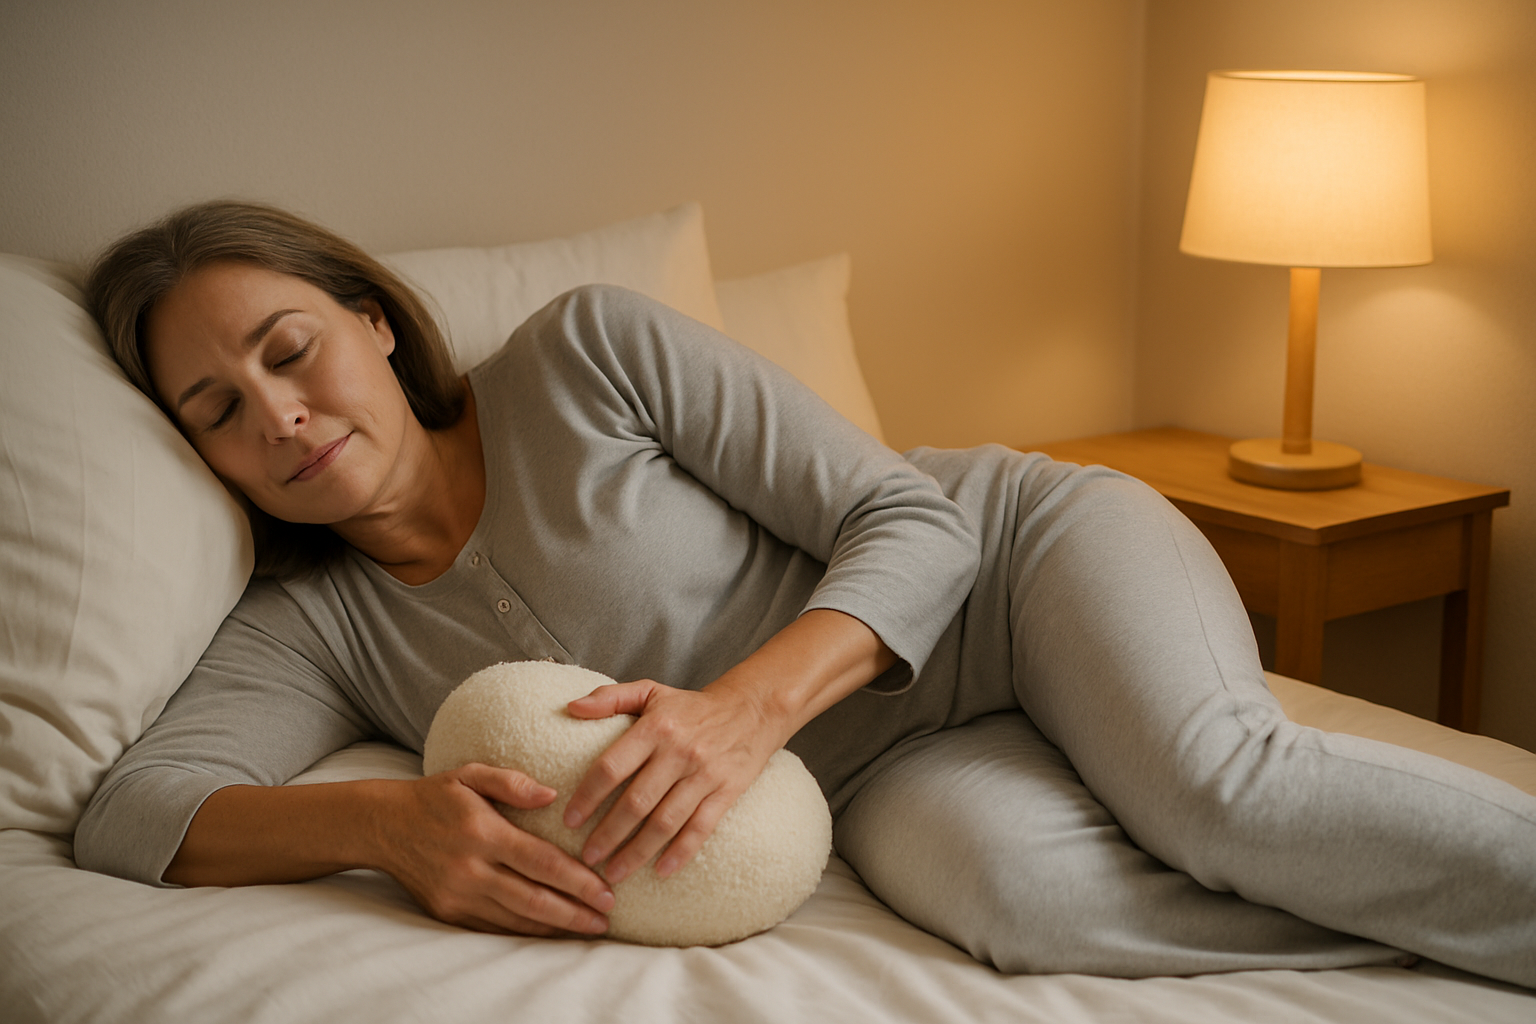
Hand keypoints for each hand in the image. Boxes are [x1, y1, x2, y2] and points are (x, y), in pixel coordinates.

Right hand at [379, 763, 615, 936]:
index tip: (607, 891)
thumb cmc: (434, 796)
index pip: (541, 862)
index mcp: (482, 832)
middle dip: (575, 912)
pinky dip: (524, 932)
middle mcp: (470, 869)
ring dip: (555, 928)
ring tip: (587, 928)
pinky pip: (493, 928)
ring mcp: (457, 895)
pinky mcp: (446, 913)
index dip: (578, 881)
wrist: (381, 826)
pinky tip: (549, 931)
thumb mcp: (469, 773)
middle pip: (534, 899)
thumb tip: (552, 795)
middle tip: (607, 918)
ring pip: (515, 920)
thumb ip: (511, 782)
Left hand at [562, 680, 785, 885]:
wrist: (752, 709)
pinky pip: (700, 828)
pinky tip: (660, 871)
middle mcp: (678, 752)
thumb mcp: (650, 691)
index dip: (588, 796)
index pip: (612, 767)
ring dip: (637, 852)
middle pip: (636, 802)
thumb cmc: (691, 706)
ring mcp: (704, 774)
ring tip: (613, 873)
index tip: (569, 820)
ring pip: (665, 822)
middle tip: (586, 857)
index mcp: (655, 728)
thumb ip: (609, 698)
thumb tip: (571, 708)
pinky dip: (680, 853)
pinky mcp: (726, 792)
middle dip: (608, 834)